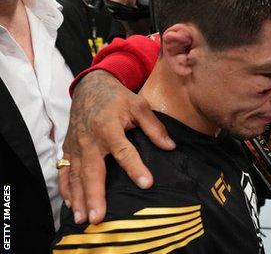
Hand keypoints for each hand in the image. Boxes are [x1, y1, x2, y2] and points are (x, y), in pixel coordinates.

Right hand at [59, 71, 173, 223]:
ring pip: (76, 175)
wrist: (90, 87)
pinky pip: (64, 171)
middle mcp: (89, 139)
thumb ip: (154, 127)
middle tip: (98, 217)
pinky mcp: (68, 148)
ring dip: (78, 198)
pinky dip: (66, 189)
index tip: (146, 184)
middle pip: (92, 170)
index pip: (124, 151)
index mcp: (109, 126)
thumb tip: (170, 147)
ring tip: (83, 219)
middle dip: (95, 195)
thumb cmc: (118, 97)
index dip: (135, 168)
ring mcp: (75, 145)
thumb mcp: (139, 105)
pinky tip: (71, 205)